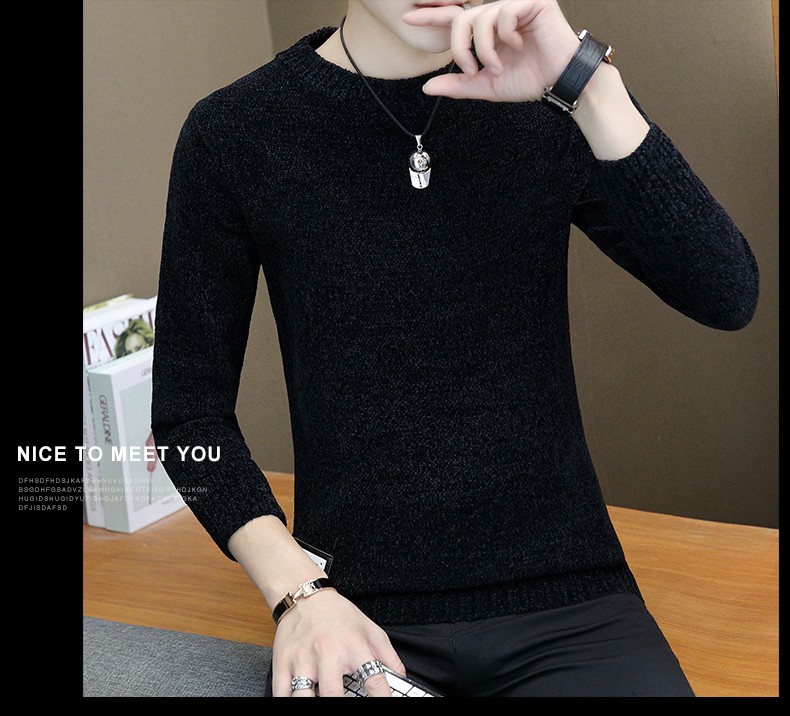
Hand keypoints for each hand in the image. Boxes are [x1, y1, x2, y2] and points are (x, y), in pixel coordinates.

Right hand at [272, 589, 404, 696]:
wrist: (305, 596)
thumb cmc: (339, 615)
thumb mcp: (370, 629)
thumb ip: (388, 656)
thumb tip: (401, 678)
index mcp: (354, 646)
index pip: (374, 680)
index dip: (382, 698)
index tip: (383, 705)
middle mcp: (328, 652)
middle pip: (333, 694)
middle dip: (339, 705)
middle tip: (344, 705)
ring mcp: (303, 659)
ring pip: (303, 697)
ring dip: (311, 703)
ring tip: (320, 700)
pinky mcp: (283, 663)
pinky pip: (281, 693)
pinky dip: (288, 700)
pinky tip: (298, 699)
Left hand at [402, 0, 579, 101]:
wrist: (560, 82)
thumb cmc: (530, 80)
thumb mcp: (486, 86)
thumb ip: (458, 85)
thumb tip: (427, 87)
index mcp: (488, 30)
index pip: (455, 18)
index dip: (432, 16)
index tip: (409, 18)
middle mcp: (499, 13)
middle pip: (461, 19)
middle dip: (459, 48)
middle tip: (470, 70)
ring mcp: (516, 5)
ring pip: (480, 17)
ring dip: (484, 49)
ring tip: (497, 67)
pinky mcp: (533, 1)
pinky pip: (503, 12)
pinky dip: (504, 35)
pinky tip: (517, 45)